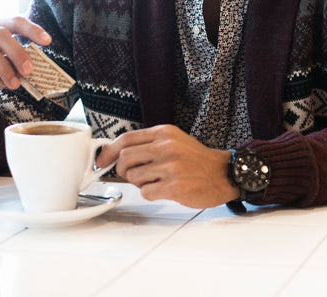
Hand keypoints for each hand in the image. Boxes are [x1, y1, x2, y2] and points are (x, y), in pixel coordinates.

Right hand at [0, 16, 51, 105]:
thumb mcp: (7, 66)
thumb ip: (18, 62)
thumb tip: (35, 66)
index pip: (14, 21)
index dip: (32, 29)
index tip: (48, 41)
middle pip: (0, 34)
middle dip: (18, 53)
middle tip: (29, 71)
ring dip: (5, 69)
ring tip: (15, 85)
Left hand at [96, 125, 238, 207]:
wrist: (224, 173)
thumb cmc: (197, 160)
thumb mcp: (175, 141)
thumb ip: (149, 144)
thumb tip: (117, 153)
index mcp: (165, 133)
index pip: (126, 139)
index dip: (109, 151)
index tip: (102, 161)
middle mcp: (167, 147)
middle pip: (125, 158)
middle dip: (124, 170)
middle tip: (135, 174)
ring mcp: (171, 166)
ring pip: (133, 177)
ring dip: (140, 183)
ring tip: (157, 181)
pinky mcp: (175, 186)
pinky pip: (146, 192)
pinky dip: (151, 193)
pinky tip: (165, 189)